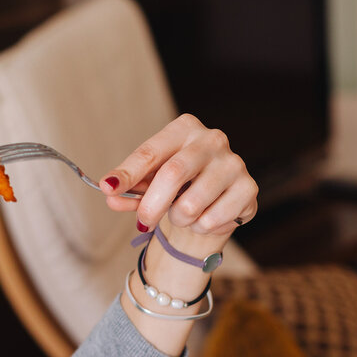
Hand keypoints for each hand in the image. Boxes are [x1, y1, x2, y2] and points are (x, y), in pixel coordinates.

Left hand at [100, 113, 257, 234]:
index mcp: (185, 128)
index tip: (108, 188)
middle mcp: (212, 139)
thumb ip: (132, 189)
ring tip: (184, 215)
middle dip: (151, 205)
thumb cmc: (181, 185)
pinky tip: (207, 217)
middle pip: (172, 174)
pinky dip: (201, 227)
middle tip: (143, 222)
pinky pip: (211, 220)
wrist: (219, 199)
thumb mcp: (152, 182)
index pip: (150, 152)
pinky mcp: (248, 189)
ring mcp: (234, 163)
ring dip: (179, 220)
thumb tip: (111, 196)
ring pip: (190, 205)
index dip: (127, 173)